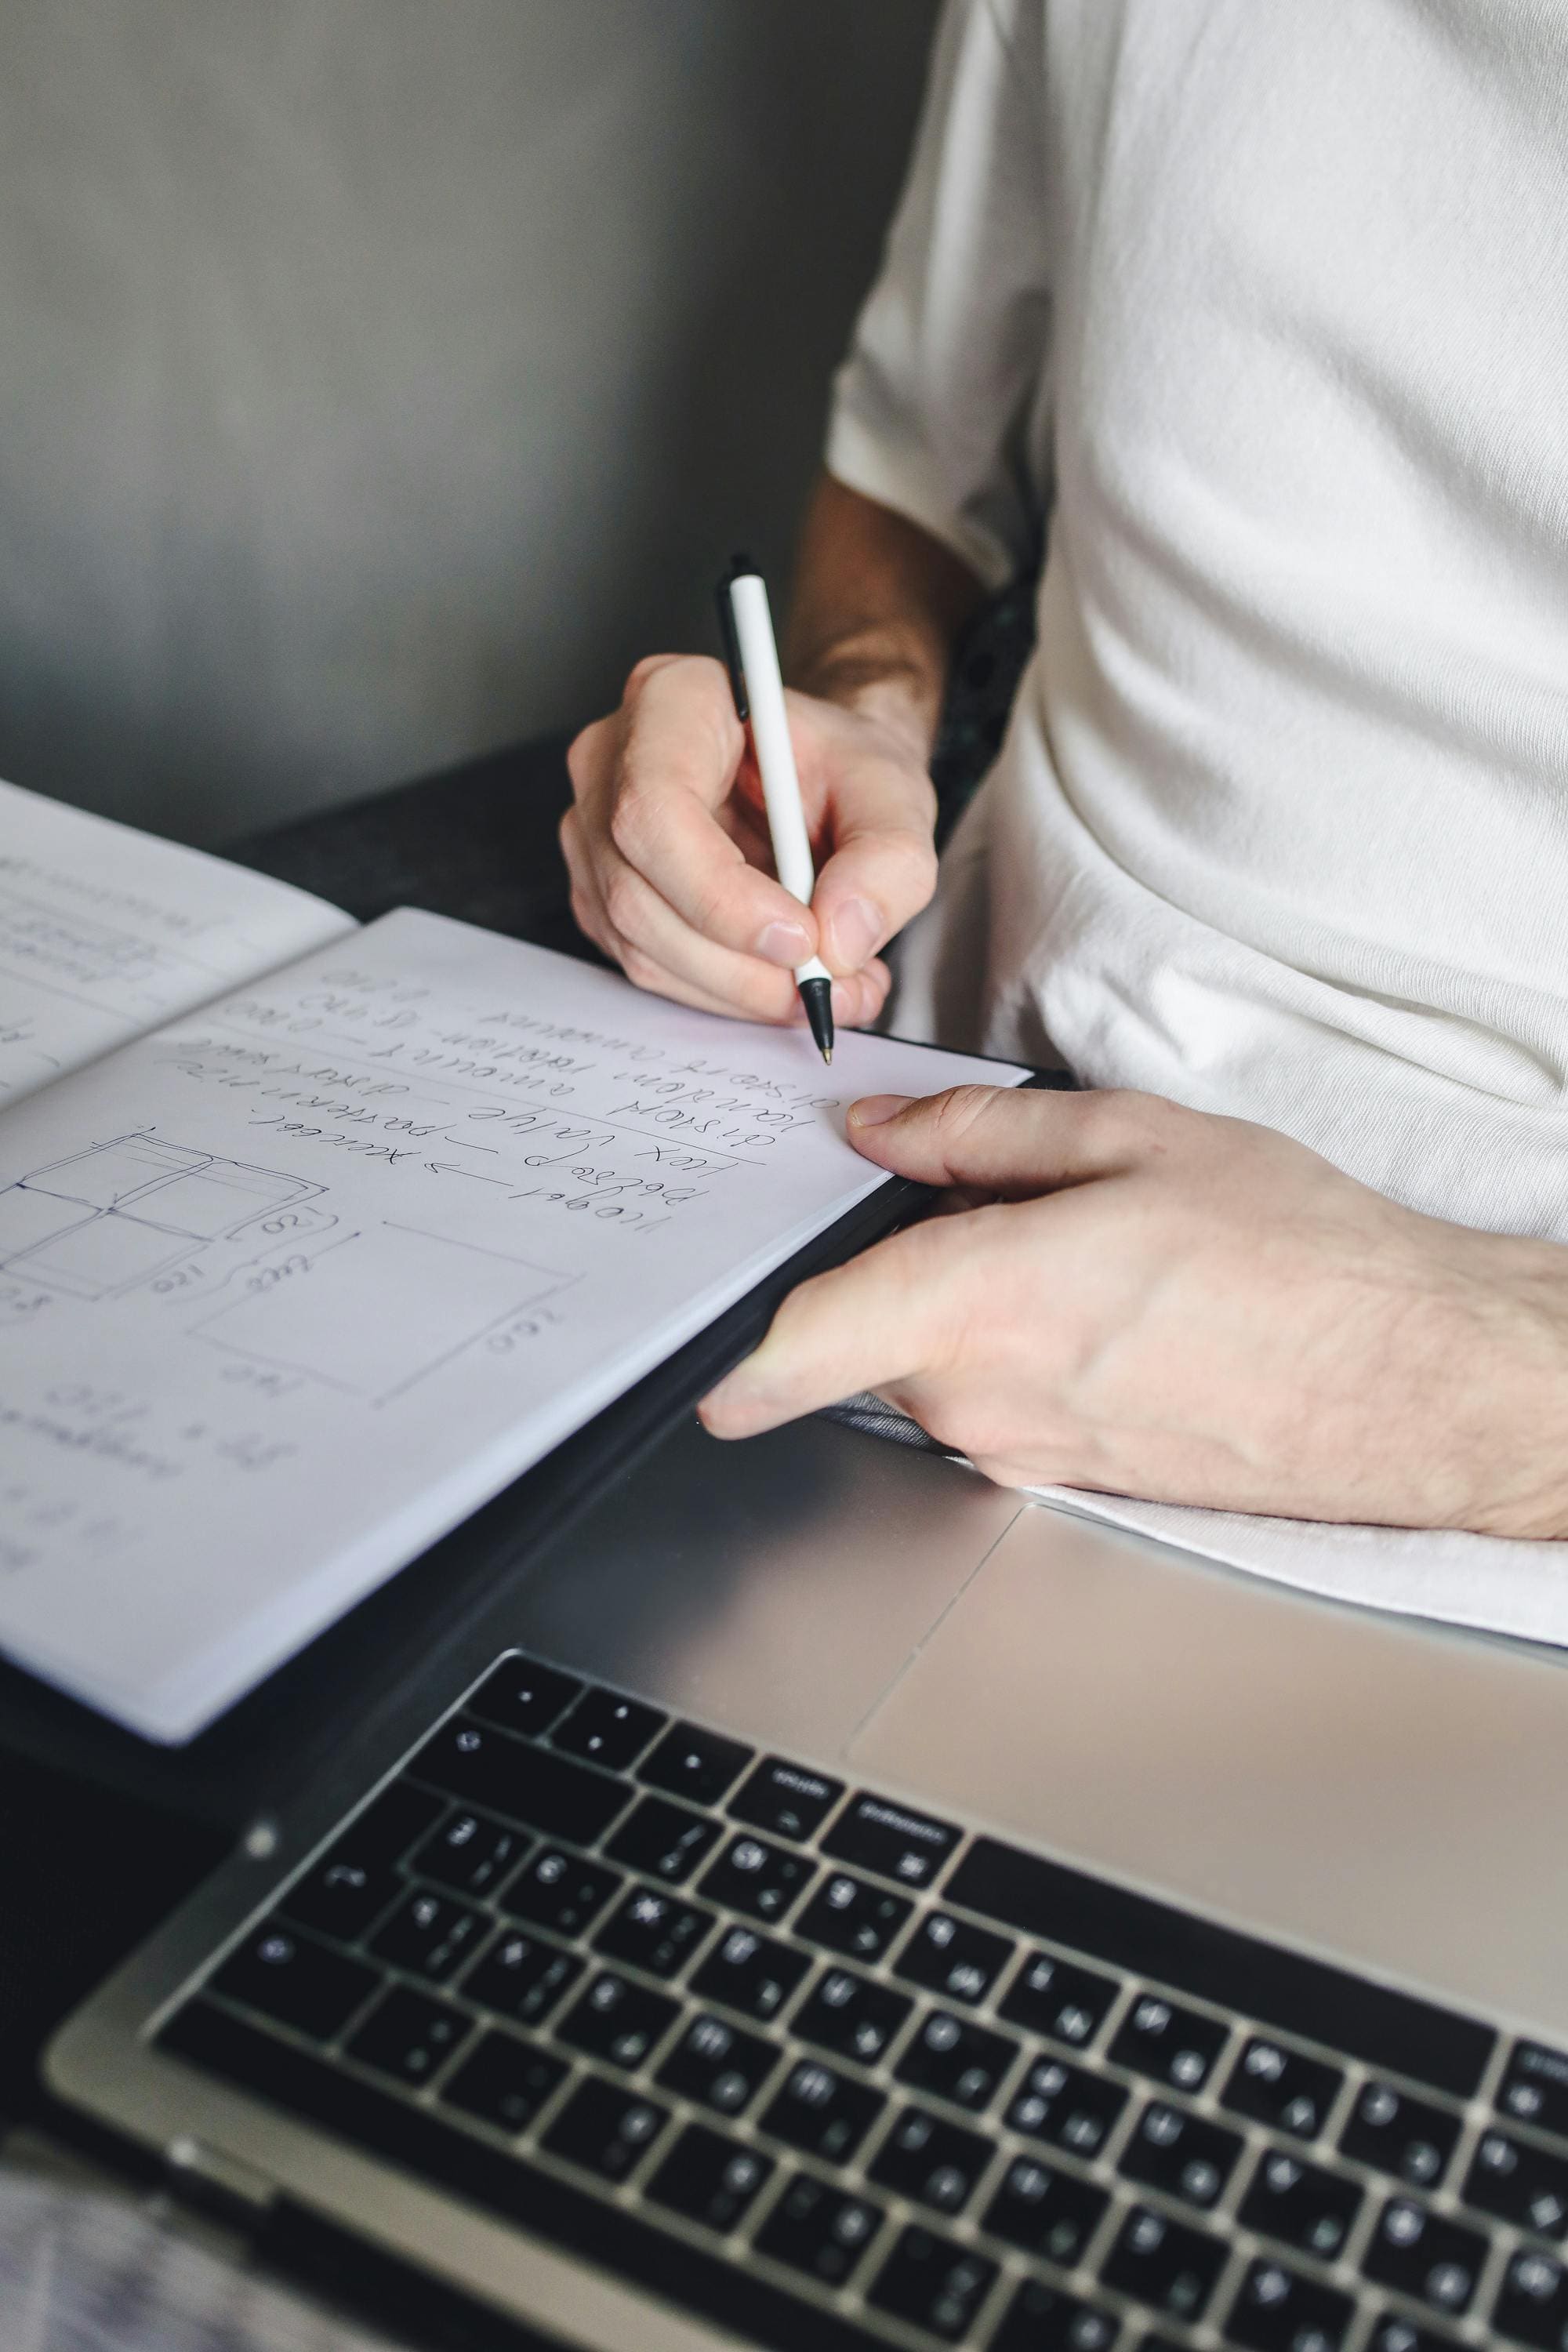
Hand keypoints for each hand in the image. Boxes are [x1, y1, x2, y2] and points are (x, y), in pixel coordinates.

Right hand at [561, 653, 937, 1028]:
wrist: (821, 782)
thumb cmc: (843, 768)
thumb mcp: (895, 795)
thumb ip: (887, 861)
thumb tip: (840, 938)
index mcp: (672, 701)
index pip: (656, 809)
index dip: (721, 893)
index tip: (801, 937)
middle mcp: (611, 761)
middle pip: (637, 891)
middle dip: (738, 962)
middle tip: (826, 983)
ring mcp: (595, 830)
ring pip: (639, 941)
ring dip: (735, 988)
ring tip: (824, 987)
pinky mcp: (602, 890)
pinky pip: (646, 964)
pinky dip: (720, 991)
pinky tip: (780, 980)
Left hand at [700, 1084, 1567, 1535]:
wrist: (1413, 1384)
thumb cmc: (1301, 1259)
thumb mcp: (1136, 1138)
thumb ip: (980, 1135)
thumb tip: (881, 1131)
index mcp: (986, 1302)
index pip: (803, 1340)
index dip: (729, 1348)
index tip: (686, 1356)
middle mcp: (985, 1397)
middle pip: (864, 1332)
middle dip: (883, 1268)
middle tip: (964, 1197)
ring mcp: (1023, 1451)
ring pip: (928, 1367)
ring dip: (956, 1309)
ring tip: (1076, 1249)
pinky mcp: (1064, 1478)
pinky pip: (988, 1403)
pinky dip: (1007, 1350)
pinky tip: (1104, 1305)